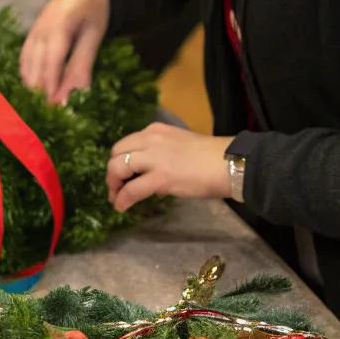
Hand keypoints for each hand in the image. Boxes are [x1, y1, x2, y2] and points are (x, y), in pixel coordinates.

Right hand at [20, 0, 110, 104]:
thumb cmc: (94, 11)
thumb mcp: (94, 35)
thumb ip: (83, 65)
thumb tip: (74, 97)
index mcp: (60, 23)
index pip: (52, 60)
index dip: (52, 86)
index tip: (56, 110)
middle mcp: (40, 28)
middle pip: (36, 66)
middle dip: (41, 94)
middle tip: (49, 120)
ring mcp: (32, 32)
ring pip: (27, 67)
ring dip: (34, 89)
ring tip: (43, 113)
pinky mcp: (29, 38)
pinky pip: (25, 62)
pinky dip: (30, 79)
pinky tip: (37, 94)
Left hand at [107, 125, 233, 212]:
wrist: (228, 163)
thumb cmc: (210, 157)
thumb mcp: (179, 146)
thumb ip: (161, 156)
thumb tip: (149, 178)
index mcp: (156, 131)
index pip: (127, 143)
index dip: (120, 159)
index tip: (122, 174)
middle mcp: (150, 139)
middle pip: (116, 153)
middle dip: (112, 172)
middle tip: (116, 187)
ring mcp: (154, 158)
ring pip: (117, 168)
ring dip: (113, 185)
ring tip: (116, 198)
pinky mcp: (159, 177)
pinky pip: (131, 189)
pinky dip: (122, 199)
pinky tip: (121, 207)